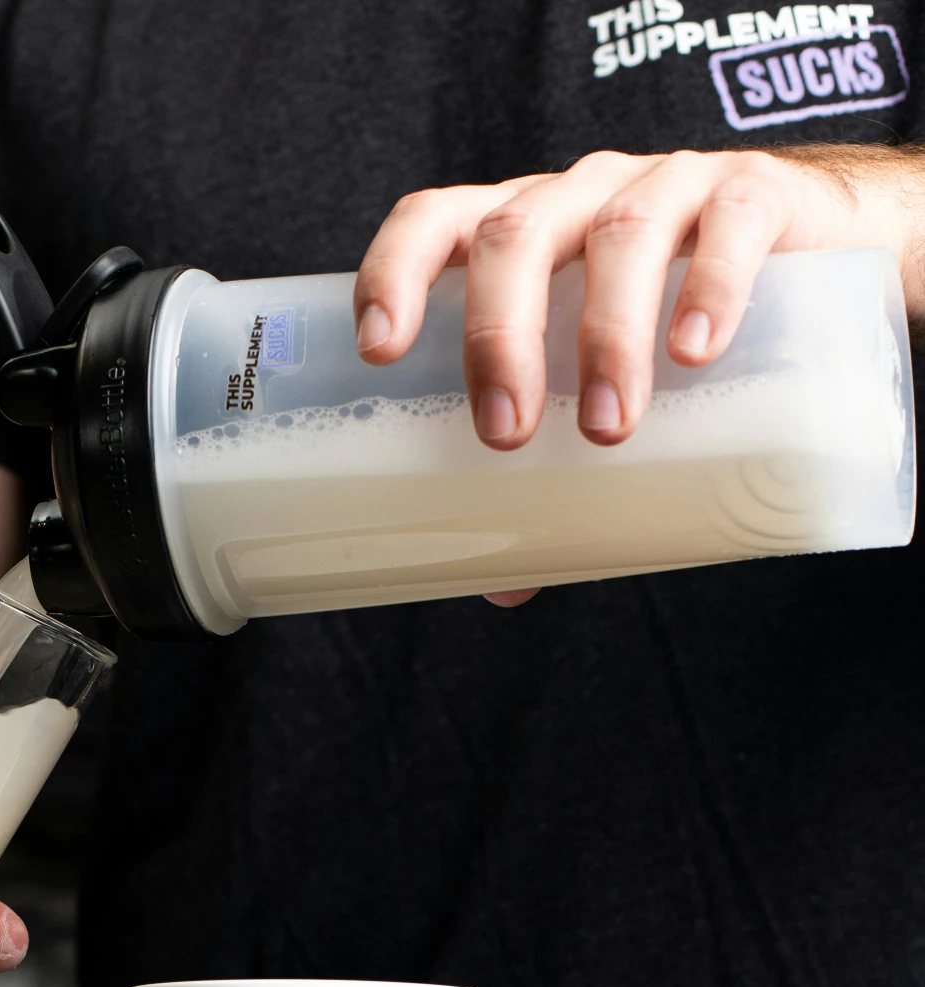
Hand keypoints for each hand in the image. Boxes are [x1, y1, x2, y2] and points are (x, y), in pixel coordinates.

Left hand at [355, 145, 923, 449]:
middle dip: (500, 336)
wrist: (822, 259)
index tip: (380, 349)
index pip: (437, 221)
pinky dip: (711, 285)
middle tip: (508, 435)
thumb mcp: (600, 386)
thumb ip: (555, 469)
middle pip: (515, 236)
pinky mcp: (756, 194)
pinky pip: (730, 221)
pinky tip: (696, 352)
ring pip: (620, 233)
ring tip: (609, 426)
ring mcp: (669, 185)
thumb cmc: (673, 330)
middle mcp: (582, 195)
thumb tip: (504, 583)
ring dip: (605, 333)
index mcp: (522, 234)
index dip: (395, 269)